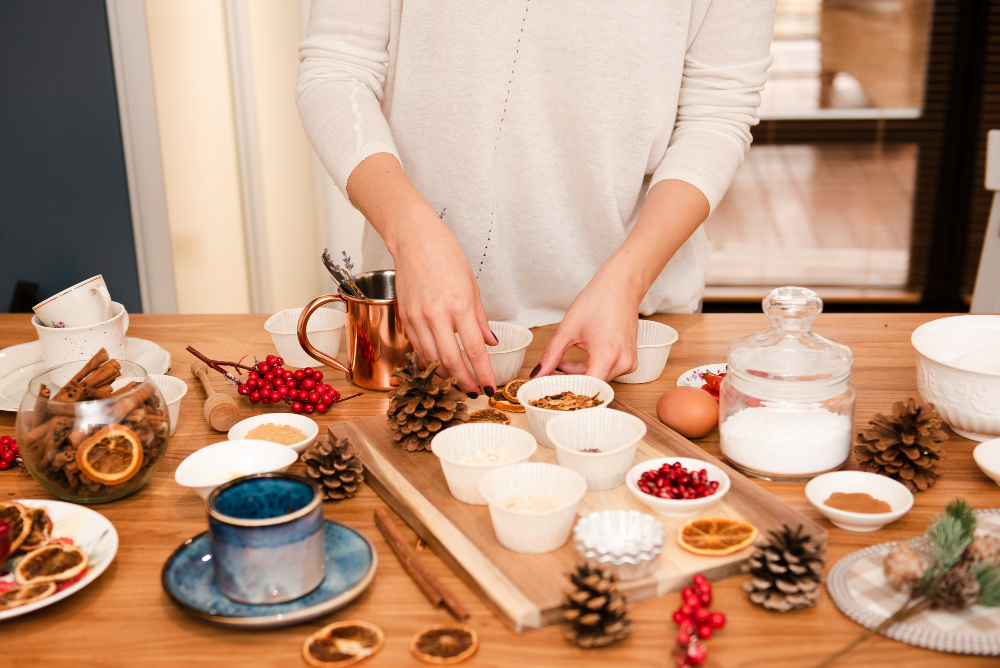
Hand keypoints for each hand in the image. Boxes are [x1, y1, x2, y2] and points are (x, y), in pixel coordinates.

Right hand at [392, 204, 497, 395]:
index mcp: (459, 306)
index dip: (483, 373)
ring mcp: (417, 317)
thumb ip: (480, 319)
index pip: (474, 350)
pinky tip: (439, 365)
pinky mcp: (404, 317)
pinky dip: (429, 360)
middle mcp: (436, 315)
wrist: (415, 239)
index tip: (490, 387)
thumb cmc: (446, 256)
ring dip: (445, 375)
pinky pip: (417, 347)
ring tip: (458, 382)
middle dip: (464, 382)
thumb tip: (490, 343)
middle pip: (451, 361)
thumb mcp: (472, 286)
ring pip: (431, 358)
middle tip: (473, 392)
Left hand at [532, 271, 639, 380]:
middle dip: (569, 380)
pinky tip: (582, 357)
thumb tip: (537, 374)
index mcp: (607, 356)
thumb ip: (551, 355)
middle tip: (550, 371)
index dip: (566, 392)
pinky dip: (592, 368)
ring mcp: (629, 363)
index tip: (549, 390)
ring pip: (598, 380)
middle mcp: (622, 363)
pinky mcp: (631, 361)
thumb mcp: (568, 329)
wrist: (621, 286)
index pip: (585, 388)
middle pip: (590, 385)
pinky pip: (607, 372)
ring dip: (579, 374)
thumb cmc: (598, 301)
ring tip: (563, 361)